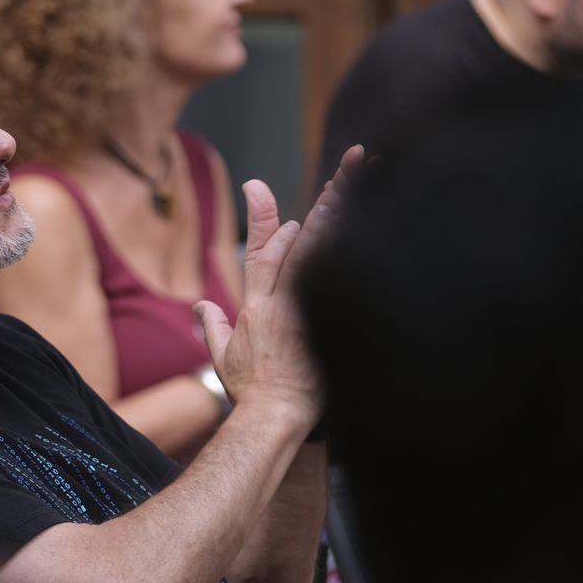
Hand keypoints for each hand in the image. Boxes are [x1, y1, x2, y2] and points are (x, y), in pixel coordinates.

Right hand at [195, 146, 363, 428]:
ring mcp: (306, 309)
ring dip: (349, 215)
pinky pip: (345, 283)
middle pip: (304, 240)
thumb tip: (202, 305)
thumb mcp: (223, 357)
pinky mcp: (325, 323)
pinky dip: (358, 255)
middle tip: (351, 165)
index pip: (260, 252)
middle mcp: (281, 299)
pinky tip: (380, 229)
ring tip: (370, 181)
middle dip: (327, 201)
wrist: (275, 418)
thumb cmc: (251, 393)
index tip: (259, 187)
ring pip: (328, 253)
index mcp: (255, 305)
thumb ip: (213, 325)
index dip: (260, 218)